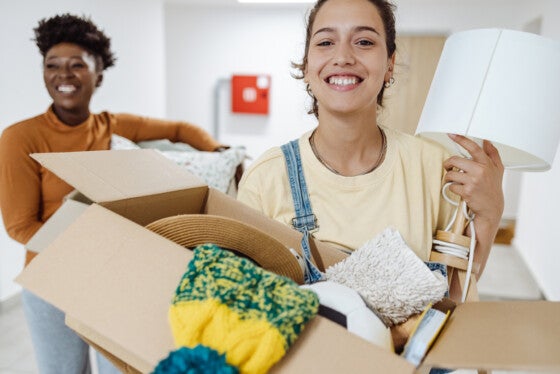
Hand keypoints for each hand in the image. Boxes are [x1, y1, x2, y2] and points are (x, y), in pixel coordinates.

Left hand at [443, 134, 504, 275]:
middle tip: (448, 168)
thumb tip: (486, 141)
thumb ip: (492, 154)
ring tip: (455, 182)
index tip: (451, 133)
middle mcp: (481, 170)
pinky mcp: (466, 191)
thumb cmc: (492, 188)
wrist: (491, 209)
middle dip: (448, 164)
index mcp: (488, 163)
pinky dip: (451, 189)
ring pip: (450, 174)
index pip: (473, 147)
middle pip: (455, 160)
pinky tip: (459, 191)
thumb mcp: (497, 170)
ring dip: (449, 178)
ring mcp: (473, 181)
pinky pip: (450, 186)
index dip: (461, 139)